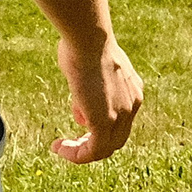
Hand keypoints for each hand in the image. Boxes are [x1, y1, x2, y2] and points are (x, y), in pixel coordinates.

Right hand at [51, 30, 144, 163]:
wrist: (88, 38)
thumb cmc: (83, 42)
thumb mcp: (89, 67)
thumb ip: (90, 89)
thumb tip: (82, 108)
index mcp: (131, 89)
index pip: (120, 119)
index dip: (99, 125)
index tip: (78, 122)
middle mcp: (132, 104)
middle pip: (116, 138)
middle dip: (92, 143)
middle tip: (71, 142)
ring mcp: (122, 115)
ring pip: (104, 148)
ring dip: (81, 151)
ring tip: (61, 147)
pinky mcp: (106, 122)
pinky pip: (93, 151)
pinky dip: (76, 154)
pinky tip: (59, 148)